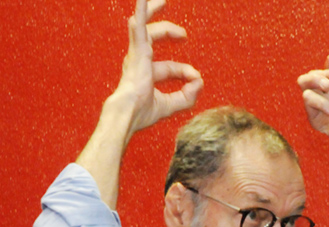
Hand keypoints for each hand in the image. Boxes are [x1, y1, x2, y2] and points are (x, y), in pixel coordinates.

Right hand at [112, 0, 202, 136]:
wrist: (128, 114)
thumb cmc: (142, 113)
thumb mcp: (170, 105)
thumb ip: (187, 96)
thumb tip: (200, 82)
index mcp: (146, 72)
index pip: (170, 67)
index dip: (186, 72)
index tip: (197, 79)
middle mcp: (139, 60)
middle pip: (154, 37)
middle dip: (169, 32)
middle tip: (184, 34)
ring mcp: (136, 53)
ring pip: (143, 24)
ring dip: (150, 9)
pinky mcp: (137, 51)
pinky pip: (139, 26)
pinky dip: (143, 12)